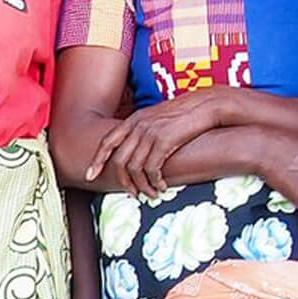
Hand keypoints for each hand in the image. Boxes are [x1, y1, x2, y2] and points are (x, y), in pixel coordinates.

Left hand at [85, 95, 225, 196]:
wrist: (208, 104)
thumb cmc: (185, 114)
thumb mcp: (157, 118)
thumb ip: (142, 130)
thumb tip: (134, 151)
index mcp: (134, 119)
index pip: (107, 141)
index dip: (97, 160)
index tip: (89, 176)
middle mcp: (138, 126)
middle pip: (119, 160)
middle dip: (122, 182)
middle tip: (131, 194)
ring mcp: (151, 133)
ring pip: (135, 169)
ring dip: (142, 186)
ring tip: (150, 194)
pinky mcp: (165, 141)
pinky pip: (152, 169)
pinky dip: (155, 182)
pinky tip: (162, 187)